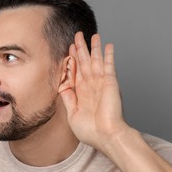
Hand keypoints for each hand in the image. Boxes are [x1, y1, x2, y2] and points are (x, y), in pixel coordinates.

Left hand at [60, 32, 128, 150]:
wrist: (105, 136)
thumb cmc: (90, 131)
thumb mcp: (72, 114)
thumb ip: (68, 99)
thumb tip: (61, 87)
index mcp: (82, 93)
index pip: (75, 72)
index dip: (72, 60)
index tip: (68, 49)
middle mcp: (91, 86)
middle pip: (84, 63)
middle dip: (80, 49)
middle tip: (77, 36)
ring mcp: (101, 83)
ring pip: (95, 61)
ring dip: (94, 48)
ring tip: (92, 35)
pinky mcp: (110, 82)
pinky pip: (109, 66)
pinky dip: (108, 55)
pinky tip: (108, 45)